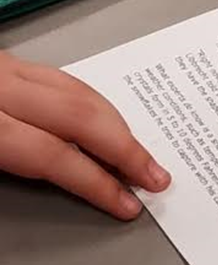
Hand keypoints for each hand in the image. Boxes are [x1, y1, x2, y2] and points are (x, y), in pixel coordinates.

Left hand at [0, 51, 169, 218]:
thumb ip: (22, 165)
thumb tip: (76, 180)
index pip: (53, 155)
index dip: (97, 183)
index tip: (125, 203)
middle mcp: (1, 88)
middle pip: (80, 115)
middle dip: (125, 148)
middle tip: (155, 175)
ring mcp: (7, 69)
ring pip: (79, 90)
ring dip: (117, 123)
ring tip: (140, 153)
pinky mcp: (11, 61)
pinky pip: (65, 78)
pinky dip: (94, 101)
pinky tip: (106, 119)